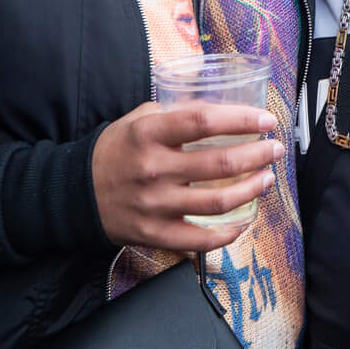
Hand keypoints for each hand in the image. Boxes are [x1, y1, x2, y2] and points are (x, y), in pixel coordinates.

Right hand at [90, 103, 283, 251]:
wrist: (75, 195)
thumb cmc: (113, 152)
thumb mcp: (137, 120)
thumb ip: (175, 113)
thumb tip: (219, 109)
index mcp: (149, 134)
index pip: (204, 121)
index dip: (241, 119)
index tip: (266, 120)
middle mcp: (154, 169)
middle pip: (220, 163)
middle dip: (257, 155)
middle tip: (274, 149)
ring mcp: (156, 205)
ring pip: (218, 201)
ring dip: (251, 189)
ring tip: (265, 178)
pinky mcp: (155, 234)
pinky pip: (201, 239)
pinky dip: (228, 233)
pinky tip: (243, 221)